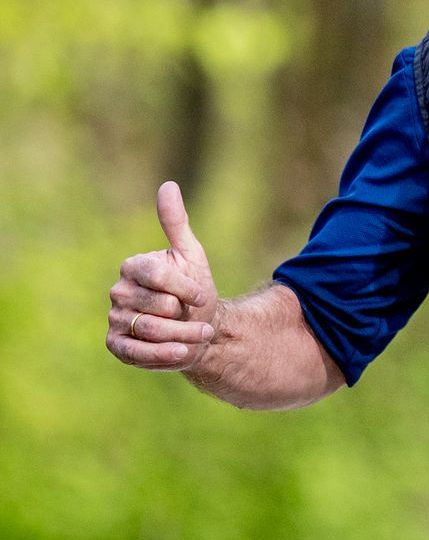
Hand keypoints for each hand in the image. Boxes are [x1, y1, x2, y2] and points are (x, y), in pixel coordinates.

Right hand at [106, 182, 217, 371]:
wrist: (199, 328)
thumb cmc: (195, 291)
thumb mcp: (192, 256)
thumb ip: (176, 224)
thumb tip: (168, 185)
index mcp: (133, 267)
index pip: (158, 275)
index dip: (187, 288)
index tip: (201, 293)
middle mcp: (118, 291)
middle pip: (159, 306)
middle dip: (188, 314)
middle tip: (197, 315)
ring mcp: (115, 319)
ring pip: (152, 330)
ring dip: (185, 335)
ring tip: (200, 334)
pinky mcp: (117, 345)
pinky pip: (138, 352)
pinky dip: (166, 354)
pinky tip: (185, 352)